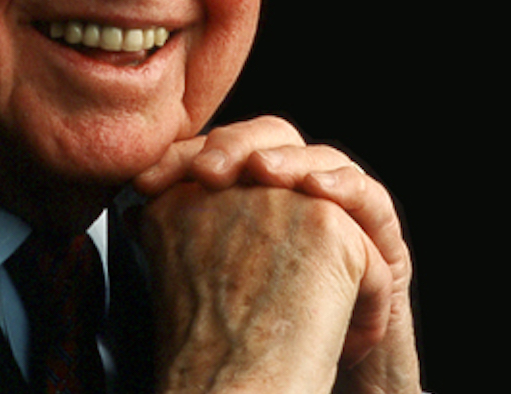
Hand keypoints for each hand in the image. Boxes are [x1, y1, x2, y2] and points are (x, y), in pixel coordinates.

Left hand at [133, 118, 421, 392]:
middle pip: (268, 140)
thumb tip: (130, 213)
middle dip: (235, 147)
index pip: (218, 152)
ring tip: (262, 171)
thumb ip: (180, 243)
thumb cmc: (262, 343)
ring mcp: (340, 211)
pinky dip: (345, 187)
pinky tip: (317, 191)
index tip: (147, 182)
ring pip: (319, 158)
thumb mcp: (214, 289)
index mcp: (251, 196)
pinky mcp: (381, 238)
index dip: (183, 158)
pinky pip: (370, 198)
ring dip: (290, 160)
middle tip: (206, 171)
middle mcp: (295, 194)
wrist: (306, 386)